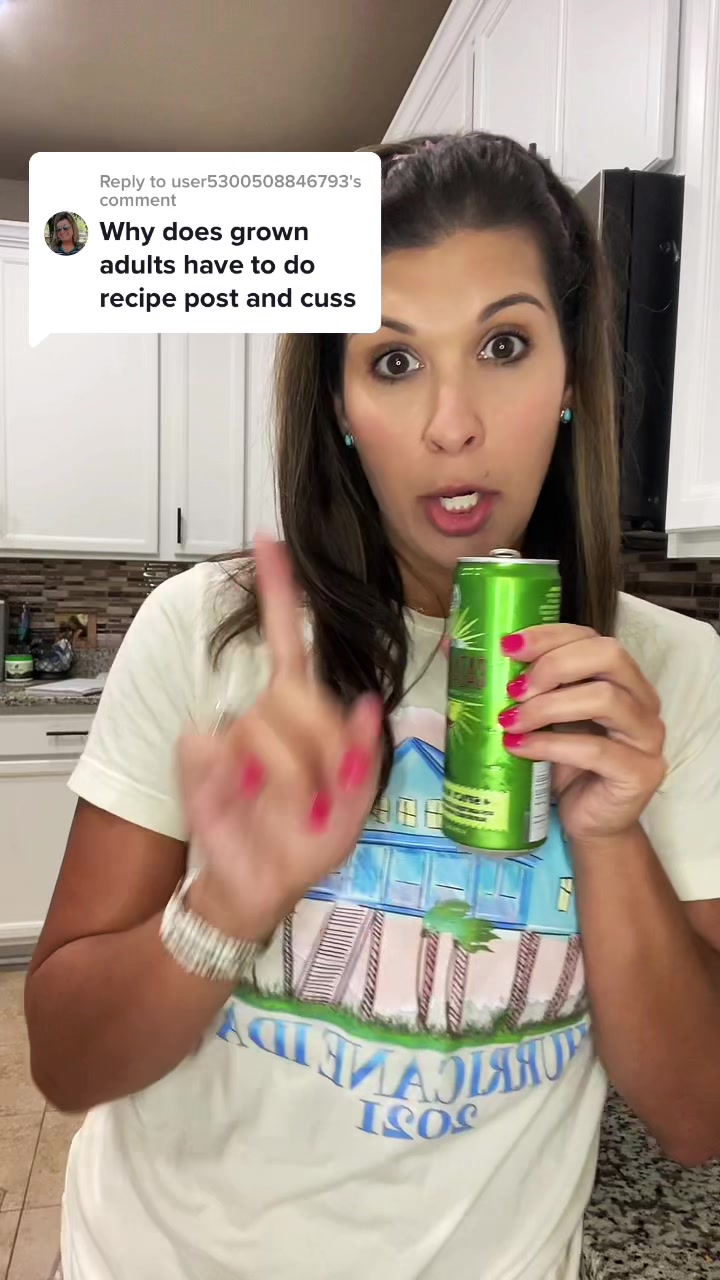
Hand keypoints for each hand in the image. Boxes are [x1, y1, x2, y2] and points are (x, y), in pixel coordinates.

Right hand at [177, 536, 382, 942]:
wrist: (255, 888)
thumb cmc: (302, 843)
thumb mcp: (351, 809)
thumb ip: (363, 756)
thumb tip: (367, 703)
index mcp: (302, 716)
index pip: (289, 645)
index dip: (280, 594)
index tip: (268, 543)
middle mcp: (264, 715)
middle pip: (299, 696)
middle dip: (323, 750)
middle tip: (322, 798)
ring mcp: (229, 736)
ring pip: (266, 731)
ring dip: (289, 780)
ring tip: (288, 811)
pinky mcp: (198, 759)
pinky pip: (216, 749)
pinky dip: (236, 780)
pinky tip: (243, 803)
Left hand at [497, 625, 665, 842]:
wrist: (588, 821)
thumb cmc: (564, 764)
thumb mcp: (538, 718)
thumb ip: (512, 686)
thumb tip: (451, 647)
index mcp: (620, 677)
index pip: (590, 638)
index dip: (549, 636)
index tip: (507, 647)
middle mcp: (642, 699)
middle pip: (608, 655)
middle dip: (554, 665)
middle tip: (514, 689)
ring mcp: (647, 736)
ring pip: (605, 698)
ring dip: (548, 706)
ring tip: (509, 721)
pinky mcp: (641, 772)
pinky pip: (595, 750)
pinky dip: (550, 744)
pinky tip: (519, 747)